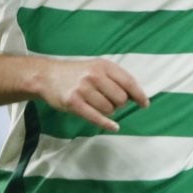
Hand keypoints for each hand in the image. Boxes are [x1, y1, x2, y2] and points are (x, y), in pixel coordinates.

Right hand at [35, 58, 149, 131]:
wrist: (47, 76)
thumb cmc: (77, 73)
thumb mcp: (97, 67)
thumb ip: (115, 78)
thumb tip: (135, 95)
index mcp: (103, 65)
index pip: (128, 82)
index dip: (139, 95)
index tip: (144, 104)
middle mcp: (94, 76)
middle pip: (120, 98)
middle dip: (119, 103)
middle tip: (111, 102)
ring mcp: (83, 89)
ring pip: (109, 109)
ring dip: (108, 111)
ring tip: (99, 105)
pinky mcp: (73, 103)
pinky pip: (96, 117)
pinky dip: (107, 124)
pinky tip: (114, 126)